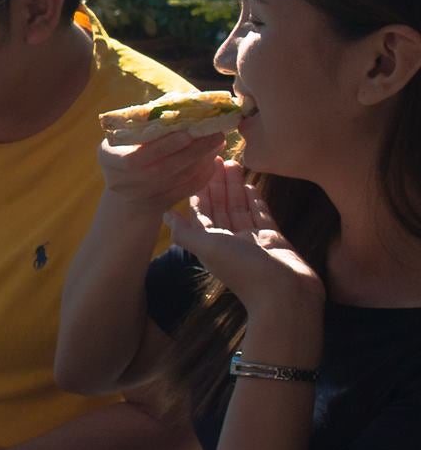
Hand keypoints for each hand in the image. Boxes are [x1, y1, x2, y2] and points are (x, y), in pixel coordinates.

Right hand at [98, 131, 224, 217]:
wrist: (123, 194)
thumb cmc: (124, 153)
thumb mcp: (124, 137)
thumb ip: (146, 123)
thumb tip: (182, 100)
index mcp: (111, 160)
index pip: (137, 156)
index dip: (164, 146)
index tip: (187, 133)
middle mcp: (125, 182)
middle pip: (164, 169)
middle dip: (193, 150)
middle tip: (216, 133)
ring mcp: (144, 196)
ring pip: (180, 178)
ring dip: (203, 159)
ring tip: (218, 142)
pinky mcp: (163, 204)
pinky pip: (188, 189)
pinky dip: (204, 173)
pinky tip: (213, 158)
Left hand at [166, 161, 324, 317]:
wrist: (286, 294)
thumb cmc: (244, 271)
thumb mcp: (209, 248)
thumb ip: (185, 232)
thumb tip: (163, 215)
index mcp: (211, 242)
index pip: (201, 210)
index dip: (199, 189)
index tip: (198, 166)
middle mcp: (229, 240)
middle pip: (220, 206)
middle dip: (218, 183)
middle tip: (217, 155)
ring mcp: (252, 240)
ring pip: (240, 207)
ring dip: (235, 186)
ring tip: (234, 161)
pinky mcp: (273, 239)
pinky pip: (261, 215)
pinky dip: (254, 200)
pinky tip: (250, 184)